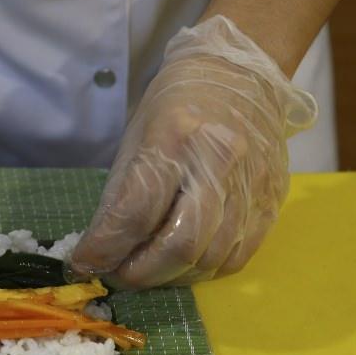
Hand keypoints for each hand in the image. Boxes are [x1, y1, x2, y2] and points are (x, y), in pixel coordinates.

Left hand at [68, 16, 316, 287]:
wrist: (240, 77)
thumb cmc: (175, 108)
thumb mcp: (135, 139)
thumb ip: (120, 197)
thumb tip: (98, 253)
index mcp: (176, 136)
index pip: (138, 209)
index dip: (107, 247)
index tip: (84, 263)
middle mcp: (220, 161)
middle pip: (180, 243)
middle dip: (139, 272)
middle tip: (115, 275)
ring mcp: (251, 183)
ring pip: (209, 258)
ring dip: (168, 277)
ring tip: (144, 272)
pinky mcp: (271, 201)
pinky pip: (237, 257)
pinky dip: (201, 271)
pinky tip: (180, 265)